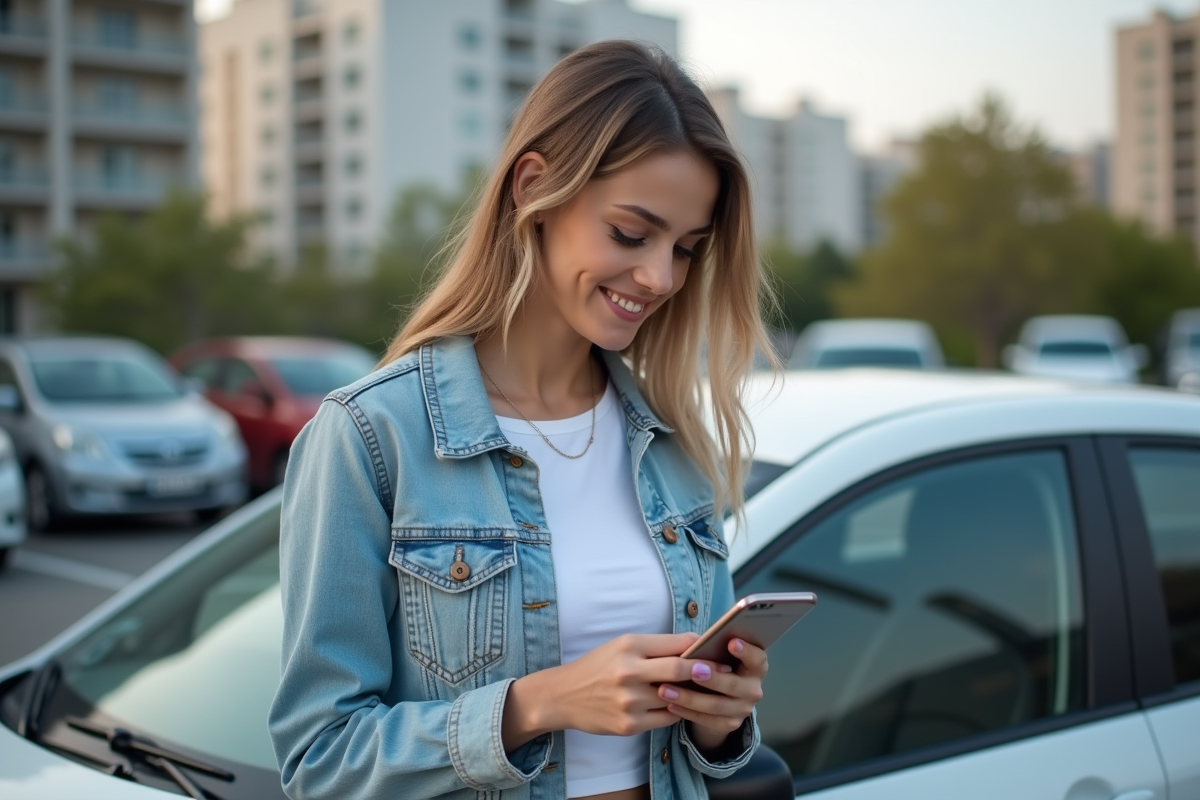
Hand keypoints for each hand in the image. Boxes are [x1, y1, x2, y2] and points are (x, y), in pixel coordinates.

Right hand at [503, 633, 703, 748]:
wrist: (564, 696)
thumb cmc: (598, 666)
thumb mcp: (622, 645)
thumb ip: (657, 646)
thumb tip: (695, 644)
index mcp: (629, 645)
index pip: (677, 644)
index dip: (701, 647)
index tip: (718, 650)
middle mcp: (629, 672)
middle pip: (682, 670)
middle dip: (707, 671)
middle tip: (724, 671)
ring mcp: (629, 701)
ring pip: (677, 697)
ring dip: (693, 695)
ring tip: (706, 690)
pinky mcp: (629, 725)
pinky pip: (667, 718)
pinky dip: (676, 711)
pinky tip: (680, 704)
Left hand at [656, 637, 766, 753]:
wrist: (721, 697)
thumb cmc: (718, 666)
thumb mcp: (721, 656)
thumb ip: (715, 650)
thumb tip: (693, 643)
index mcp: (755, 667)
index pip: (757, 658)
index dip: (746, 650)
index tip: (731, 642)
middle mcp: (753, 689)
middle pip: (733, 685)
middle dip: (712, 678)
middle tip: (691, 670)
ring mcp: (743, 709)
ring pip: (715, 705)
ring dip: (688, 698)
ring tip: (665, 690)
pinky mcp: (730, 725)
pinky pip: (707, 720)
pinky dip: (686, 712)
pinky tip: (670, 705)